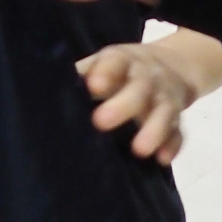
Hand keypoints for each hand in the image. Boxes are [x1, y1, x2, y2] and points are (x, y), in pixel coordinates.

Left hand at [79, 42, 198, 163]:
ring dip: (153, 129)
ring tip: (139, 150)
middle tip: (101, 122)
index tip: (93, 86)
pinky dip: (172, 145)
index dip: (105, 73)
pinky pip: (179, 132)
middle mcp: (146, 78)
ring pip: (164, 112)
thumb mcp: (102, 64)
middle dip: (123, 105)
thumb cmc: (120, 71)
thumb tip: (41, 88)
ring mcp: (165, 99)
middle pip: (140, 89)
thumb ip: (81, 75)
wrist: (172, 66)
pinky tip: (162, 159)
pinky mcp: (177, 120)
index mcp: (123, 61)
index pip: (115, 63)